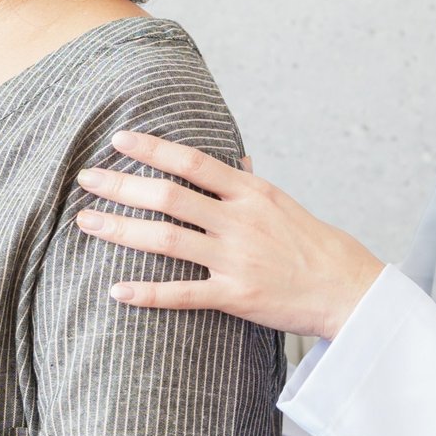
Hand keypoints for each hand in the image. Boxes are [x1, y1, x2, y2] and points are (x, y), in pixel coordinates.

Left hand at [74, 132, 386, 339]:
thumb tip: (236, 162)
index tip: (119, 140)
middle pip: (169, 196)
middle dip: (122, 186)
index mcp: (250, 192)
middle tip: (86, 179)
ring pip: (166, 239)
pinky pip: (183, 294)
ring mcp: (236, 258)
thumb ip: (251, 186)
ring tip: (87, 222)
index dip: (152, 148)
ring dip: (121, 229)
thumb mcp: (284, 205)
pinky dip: (147, 292)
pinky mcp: (237, 295)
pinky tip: (116, 290)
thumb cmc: (314, 246)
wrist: (349, 288)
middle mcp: (239, 220)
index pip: (193, 161)